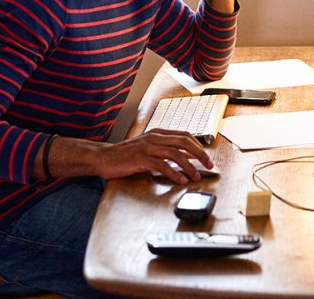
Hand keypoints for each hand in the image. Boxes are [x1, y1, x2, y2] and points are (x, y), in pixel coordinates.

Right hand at [96, 129, 212, 184]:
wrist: (104, 157)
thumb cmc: (126, 155)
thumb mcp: (148, 149)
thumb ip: (165, 150)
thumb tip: (185, 158)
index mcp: (158, 133)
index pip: (185, 135)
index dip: (199, 146)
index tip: (207, 158)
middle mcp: (154, 137)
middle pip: (184, 142)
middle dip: (200, 154)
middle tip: (209, 166)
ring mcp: (147, 147)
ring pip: (175, 154)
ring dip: (189, 166)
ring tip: (196, 176)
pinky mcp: (140, 158)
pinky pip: (161, 165)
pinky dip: (173, 173)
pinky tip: (180, 180)